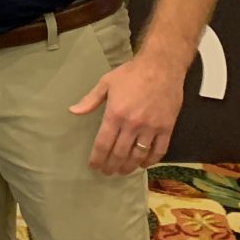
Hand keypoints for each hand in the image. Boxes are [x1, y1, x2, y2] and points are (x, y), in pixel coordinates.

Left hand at [69, 54, 184, 174]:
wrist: (161, 67)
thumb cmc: (131, 73)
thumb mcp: (106, 83)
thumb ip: (90, 100)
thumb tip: (73, 111)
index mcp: (115, 114)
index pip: (103, 144)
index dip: (98, 158)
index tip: (94, 166)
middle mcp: (132, 124)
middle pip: (119, 153)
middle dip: (111, 166)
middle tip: (107, 172)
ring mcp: (151, 128)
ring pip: (138, 156)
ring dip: (129, 167)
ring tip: (122, 171)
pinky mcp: (166, 128)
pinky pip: (158, 151)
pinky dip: (150, 161)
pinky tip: (143, 164)